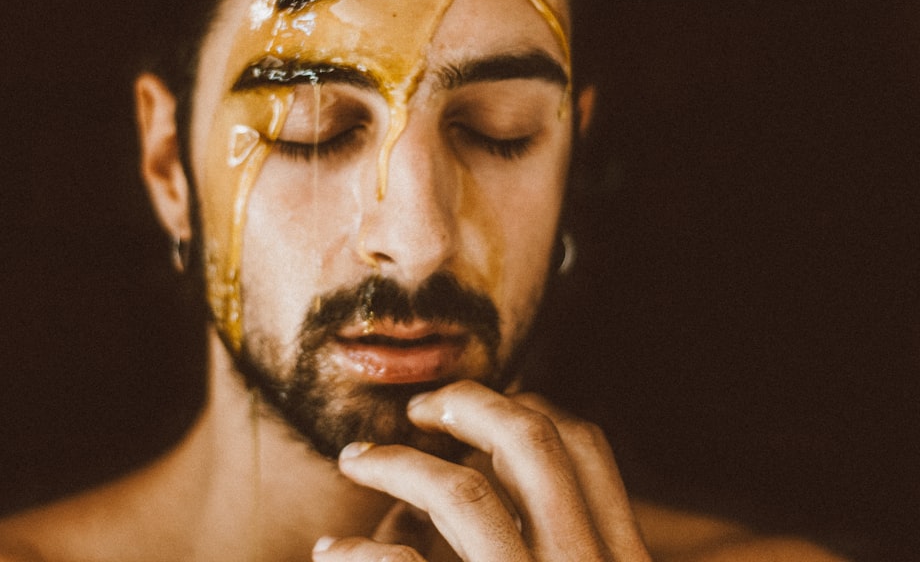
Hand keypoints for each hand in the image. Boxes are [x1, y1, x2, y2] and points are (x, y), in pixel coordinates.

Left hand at [312, 380, 651, 560]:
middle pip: (532, 443)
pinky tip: (331, 554)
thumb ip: (537, 536)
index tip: (477, 407)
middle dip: (467, 404)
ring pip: (462, 494)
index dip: (529, 407)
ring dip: (396, 464)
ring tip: (354, 460)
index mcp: (621, 561)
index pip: (588, 448)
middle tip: (418, 408)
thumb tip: (458, 465)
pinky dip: (358, 553)